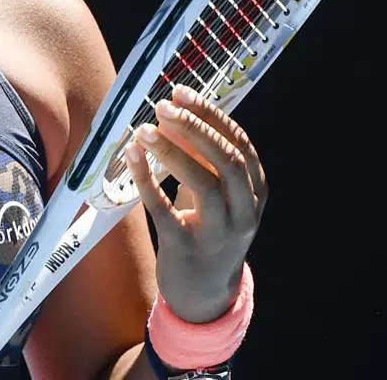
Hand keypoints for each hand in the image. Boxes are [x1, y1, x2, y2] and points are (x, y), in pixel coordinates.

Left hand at [123, 82, 267, 322]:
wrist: (203, 292)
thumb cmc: (207, 229)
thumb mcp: (212, 193)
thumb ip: (199, 157)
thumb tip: (171, 114)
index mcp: (255, 192)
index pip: (240, 145)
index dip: (211, 116)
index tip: (182, 92)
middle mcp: (245, 212)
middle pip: (228, 161)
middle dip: (196, 128)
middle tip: (163, 105)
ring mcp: (219, 233)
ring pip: (204, 184)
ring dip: (172, 151)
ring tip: (143, 129)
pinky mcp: (186, 248)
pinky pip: (166, 210)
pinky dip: (148, 180)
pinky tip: (131, 156)